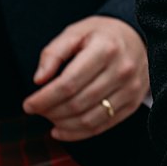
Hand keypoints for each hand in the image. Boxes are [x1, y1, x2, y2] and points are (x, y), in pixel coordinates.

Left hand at [22, 15, 149, 141]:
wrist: (138, 38)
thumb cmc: (101, 35)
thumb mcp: (75, 32)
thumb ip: (53, 53)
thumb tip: (39, 80)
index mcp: (105, 48)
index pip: (69, 83)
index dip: (44, 98)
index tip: (28, 104)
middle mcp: (121, 70)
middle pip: (78, 103)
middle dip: (50, 112)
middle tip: (36, 111)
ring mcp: (130, 89)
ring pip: (89, 120)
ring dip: (63, 124)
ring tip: (48, 118)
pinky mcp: (133, 103)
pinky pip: (102, 126)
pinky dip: (78, 133)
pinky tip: (61, 130)